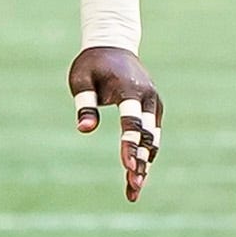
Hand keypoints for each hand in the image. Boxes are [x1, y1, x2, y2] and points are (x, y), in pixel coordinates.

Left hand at [70, 46, 163, 202]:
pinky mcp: (153, 112)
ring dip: (144, 165)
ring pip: (153, 141)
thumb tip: (84, 130)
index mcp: (130, 89)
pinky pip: (151, 137)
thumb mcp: (81, 79)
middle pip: (148, 136)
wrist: (115, 45)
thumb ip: (84, 104)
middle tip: (133, 186)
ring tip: (133, 191)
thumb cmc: (93, 64)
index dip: (130, 146)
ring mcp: (154, 105)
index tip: (126, 167)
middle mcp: (148, 98)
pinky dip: (145, 157)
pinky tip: (136, 178)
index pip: (132, 123)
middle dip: (140, 162)